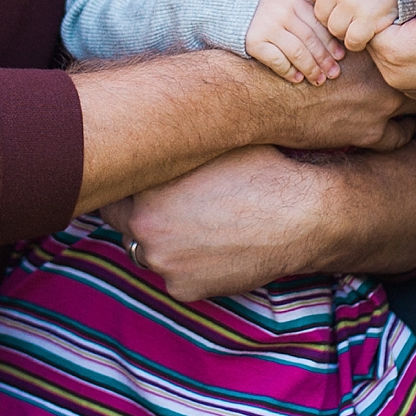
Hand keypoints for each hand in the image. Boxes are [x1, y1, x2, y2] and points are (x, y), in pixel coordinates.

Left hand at [101, 141, 415, 299]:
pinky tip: (216, 245)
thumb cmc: (259, 167)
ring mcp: (163, 264)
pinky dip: (190, 265)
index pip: (114, 188)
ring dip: (165, 240)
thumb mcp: (209, 142)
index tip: (145, 177)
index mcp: (143, 189)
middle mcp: (143, 230)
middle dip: (142, 212)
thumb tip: (143, 125)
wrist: (301, 213)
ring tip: (200, 221)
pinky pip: (177, 276)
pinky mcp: (185, 290)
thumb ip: (170, 144)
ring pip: (150, 251)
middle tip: (173, 201)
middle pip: (125, 222)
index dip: (130, 182)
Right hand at [244, 0, 342, 83]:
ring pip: (297, 52)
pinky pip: (276, 60)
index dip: (330, 40)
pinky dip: (288, 71)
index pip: (316, 23)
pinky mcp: (254, 43)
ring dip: (311, 68)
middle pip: (310, 40)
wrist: (216, 3)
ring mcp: (267, 29)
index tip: (341, 54)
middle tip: (335, 73)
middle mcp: (281, 14)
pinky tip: (297, 79)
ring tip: (320, 80)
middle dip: (324, 59)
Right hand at [250, 40, 415, 152]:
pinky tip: (404, 129)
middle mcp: (380, 77)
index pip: (406, 44)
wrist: (265, 99)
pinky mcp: (367, 134)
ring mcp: (377, 108)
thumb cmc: (286, 61)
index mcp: (371, 49)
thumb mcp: (311, 28)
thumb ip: (333, 16)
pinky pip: (398, 138)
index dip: (414, 44)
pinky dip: (403, 132)